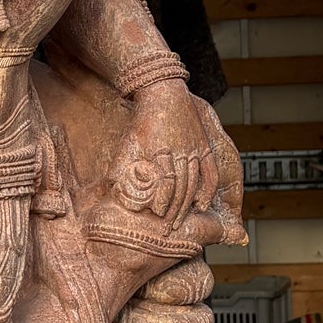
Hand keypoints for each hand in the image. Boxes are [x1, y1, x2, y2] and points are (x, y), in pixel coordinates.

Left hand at [113, 80, 209, 224]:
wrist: (164, 91)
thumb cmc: (143, 118)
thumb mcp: (128, 140)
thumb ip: (121, 164)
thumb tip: (112, 185)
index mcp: (160, 150)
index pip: (165, 183)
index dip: (163, 201)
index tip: (157, 216)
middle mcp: (180, 151)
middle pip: (181, 188)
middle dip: (175, 211)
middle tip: (168, 230)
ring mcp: (194, 149)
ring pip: (194, 183)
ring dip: (188, 205)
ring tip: (181, 223)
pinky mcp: (204, 146)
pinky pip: (210, 172)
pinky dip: (208, 190)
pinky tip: (202, 204)